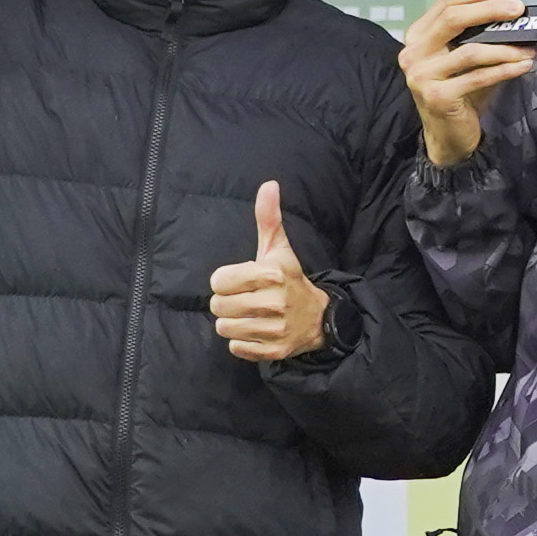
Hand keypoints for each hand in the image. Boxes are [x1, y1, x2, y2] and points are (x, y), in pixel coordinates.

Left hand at [207, 180, 330, 362]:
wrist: (319, 318)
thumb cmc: (289, 279)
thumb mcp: (278, 248)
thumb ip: (269, 217)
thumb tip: (269, 184)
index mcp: (272, 274)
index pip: (218, 281)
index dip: (226, 281)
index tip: (242, 281)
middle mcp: (275, 302)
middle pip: (218, 306)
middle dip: (227, 303)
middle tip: (245, 300)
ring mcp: (275, 329)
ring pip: (225, 328)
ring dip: (233, 323)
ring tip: (250, 316)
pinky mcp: (274, 351)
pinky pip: (236, 348)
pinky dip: (242, 342)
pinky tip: (257, 331)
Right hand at [400, 0, 536, 169]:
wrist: (447, 134)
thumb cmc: (460, 90)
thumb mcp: (464, 56)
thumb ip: (476, 33)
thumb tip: (513, 10)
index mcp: (418, 35)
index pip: (446, 1)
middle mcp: (413, 52)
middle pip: (453, 18)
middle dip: (490, 10)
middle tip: (519, 9)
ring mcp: (422, 75)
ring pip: (470, 50)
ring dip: (505, 47)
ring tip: (529, 47)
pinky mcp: (437, 96)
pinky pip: (478, 77)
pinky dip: (505, 69)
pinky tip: (524, 65)